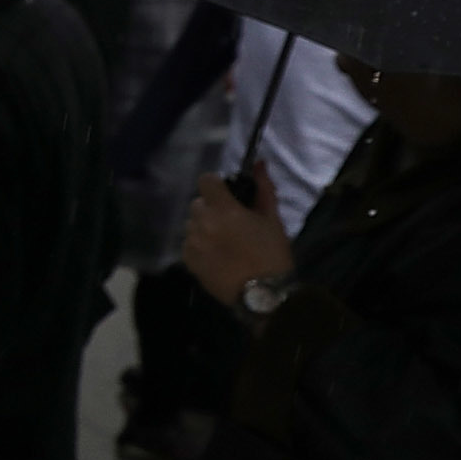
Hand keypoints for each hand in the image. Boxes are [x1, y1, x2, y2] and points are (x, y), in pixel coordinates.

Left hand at [181, 162, 293, 305]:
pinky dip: (199, 244)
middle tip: (231, 222)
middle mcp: (202, 222)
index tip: (228, 194)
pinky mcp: (187, 260)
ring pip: (192, 223)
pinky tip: (218, 255)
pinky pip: (188, 243)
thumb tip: (260, 163)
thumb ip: (263, 189)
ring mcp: (192, 242)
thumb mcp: (273, 220)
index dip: (216, 184)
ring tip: (225, 242)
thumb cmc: (272, 255)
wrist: (263, 295)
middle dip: (212, 207)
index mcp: (223, 209)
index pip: (206, 180)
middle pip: (198, 203)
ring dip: (205, 226)